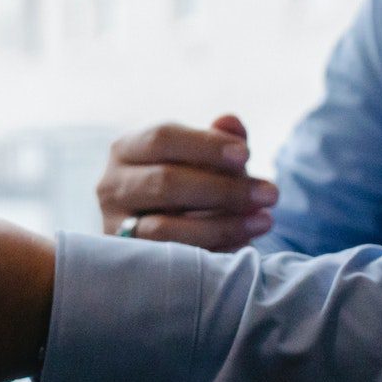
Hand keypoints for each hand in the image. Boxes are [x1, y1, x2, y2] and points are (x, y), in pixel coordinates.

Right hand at [97, 115, 278, 250]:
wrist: (165, 230)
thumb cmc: (188, 185)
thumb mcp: (204, 159)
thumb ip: (218, 140)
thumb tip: (230, 122)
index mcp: (127, 150)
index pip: (162, 139)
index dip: (206, 146)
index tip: (248, 155)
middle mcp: (111, 186)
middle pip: (165, 182)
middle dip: (223, 189)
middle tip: (270, 194)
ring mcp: (114, 226)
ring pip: (164, 227)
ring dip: (221, 225)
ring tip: (264, 221)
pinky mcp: (128, 259)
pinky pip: (169, 258)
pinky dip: (209, 251)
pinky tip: (243, 244)